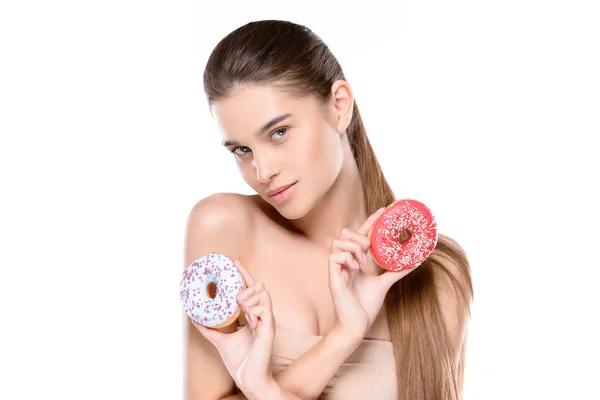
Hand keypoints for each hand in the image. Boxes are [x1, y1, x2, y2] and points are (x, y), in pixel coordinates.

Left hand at [192, 260, 276, 398]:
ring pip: (263, 293)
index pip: (251, 289)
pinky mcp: (269, 329)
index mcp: (254, 316)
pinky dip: (253, 311)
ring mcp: (267, 321)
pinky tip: (250, 321)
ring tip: (244, 313)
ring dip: (249, 300)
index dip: (244, 274)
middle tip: (236, 299)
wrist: (249, 378)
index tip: (233, 263)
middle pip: (260, 286)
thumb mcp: (221, 341)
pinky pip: (263, 309)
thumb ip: (210, 329)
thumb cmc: (240, 361)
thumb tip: (195, 319)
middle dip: (247, 286)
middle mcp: (263, 315)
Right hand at [328, 207, 413, 341]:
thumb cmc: (366, 306)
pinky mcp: (332, 277)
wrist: (357, 325)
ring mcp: (337, 268)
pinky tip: (356, 268)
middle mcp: (344, 261)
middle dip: (358, 235)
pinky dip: (347, 258)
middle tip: (370, 248)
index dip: (371, 221)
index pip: (360, 234)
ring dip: (353, 247)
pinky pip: (334, 256)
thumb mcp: (384, 283)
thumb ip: (396, 271)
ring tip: (363, 261)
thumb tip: (415, 261)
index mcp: (354, 260)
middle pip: (344, 233)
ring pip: (337, 241)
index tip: (384, 210)